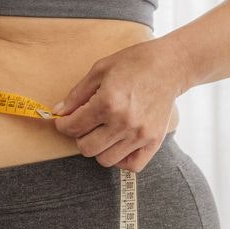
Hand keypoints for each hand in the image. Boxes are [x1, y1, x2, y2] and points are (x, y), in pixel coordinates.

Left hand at [53, 38, 190, 170]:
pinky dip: (121, 161)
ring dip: (98, 149)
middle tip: (85, 125)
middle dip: (79, 137)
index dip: (63, 124)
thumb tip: (59, 113)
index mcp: (108, 102)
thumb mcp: (100, 70)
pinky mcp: (154, 141)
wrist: (170, 66)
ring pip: (105, 160)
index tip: (65, 121)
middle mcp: (124, 122)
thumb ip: (77, 94)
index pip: (73, 127)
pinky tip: (117, 146)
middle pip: (86, 147)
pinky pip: (132, 166)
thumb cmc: (134, 63)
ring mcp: (140, 134)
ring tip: (102, 134)